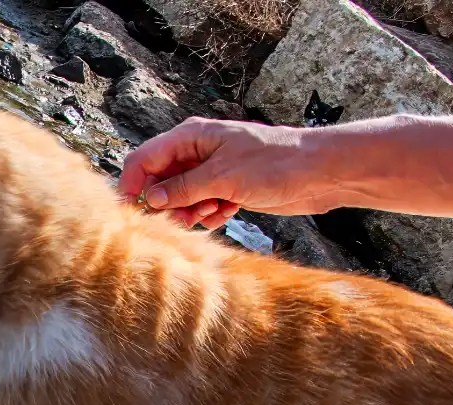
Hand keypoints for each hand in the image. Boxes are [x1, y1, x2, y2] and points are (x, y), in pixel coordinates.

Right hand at [119, 117, 342, 228]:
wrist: (319, 172)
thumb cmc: (275, 163)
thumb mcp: (222, 177)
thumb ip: (182, 189)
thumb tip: (150, 199)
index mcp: (192, 137)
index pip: (144, 158)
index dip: (134, 184)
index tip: (134, 211)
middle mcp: (198, 152)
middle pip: (160, 181)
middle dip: (166, 203)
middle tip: (181, 218)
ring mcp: (213, 171)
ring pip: (180, 197)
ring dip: (188, 211)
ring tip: (210, 212)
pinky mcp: (227, 188)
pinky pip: (202, 206)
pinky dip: (209, 214)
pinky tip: (228, 212)